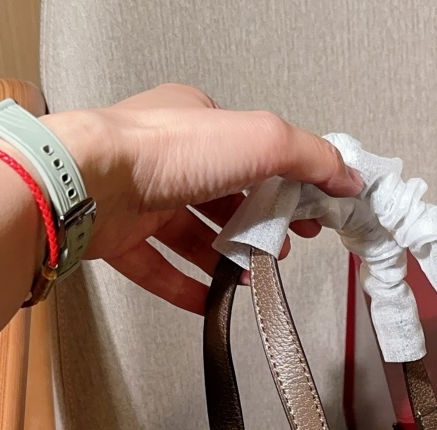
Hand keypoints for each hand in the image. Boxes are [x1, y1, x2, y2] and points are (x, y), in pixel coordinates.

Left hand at [41, 84, 362, 311]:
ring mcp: (139, 198)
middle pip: (224, 196)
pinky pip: (157, 269)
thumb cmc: (164, 150)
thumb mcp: (260, 139)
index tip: (312, 212)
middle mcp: (165, 157)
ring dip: (227, 258)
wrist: (89, 185)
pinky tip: (213, 303)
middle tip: (286, 246)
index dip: (288, 182)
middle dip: (258, 224)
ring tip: (255, 277)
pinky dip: (187, 288)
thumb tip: (347, 175)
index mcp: (196, 120)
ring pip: (191, 234)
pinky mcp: (118, 238)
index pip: (252, 151)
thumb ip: (310, 157)